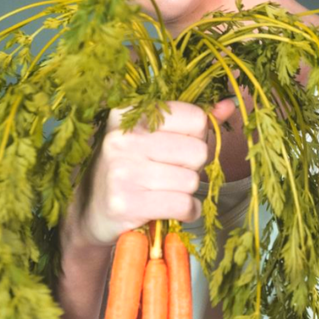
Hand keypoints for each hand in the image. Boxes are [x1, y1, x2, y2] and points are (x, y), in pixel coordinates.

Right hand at [73, 98, 237, 246]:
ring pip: (191, 181)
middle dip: (192, 168)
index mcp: (128, 113)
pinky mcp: (126, 204)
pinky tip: (169, 209)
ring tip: (165, 191)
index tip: (177, 149)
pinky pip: (183, 205)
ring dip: (186, 192)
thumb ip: (190, 120)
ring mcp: (122, 171)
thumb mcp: (151, 137)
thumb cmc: (128, 169)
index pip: (195, 118)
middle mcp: (122, 138)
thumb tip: (228, 107)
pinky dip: (186, 211)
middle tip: (170, 174)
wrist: (90, 212)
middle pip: (197, 151)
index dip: (196, 138)